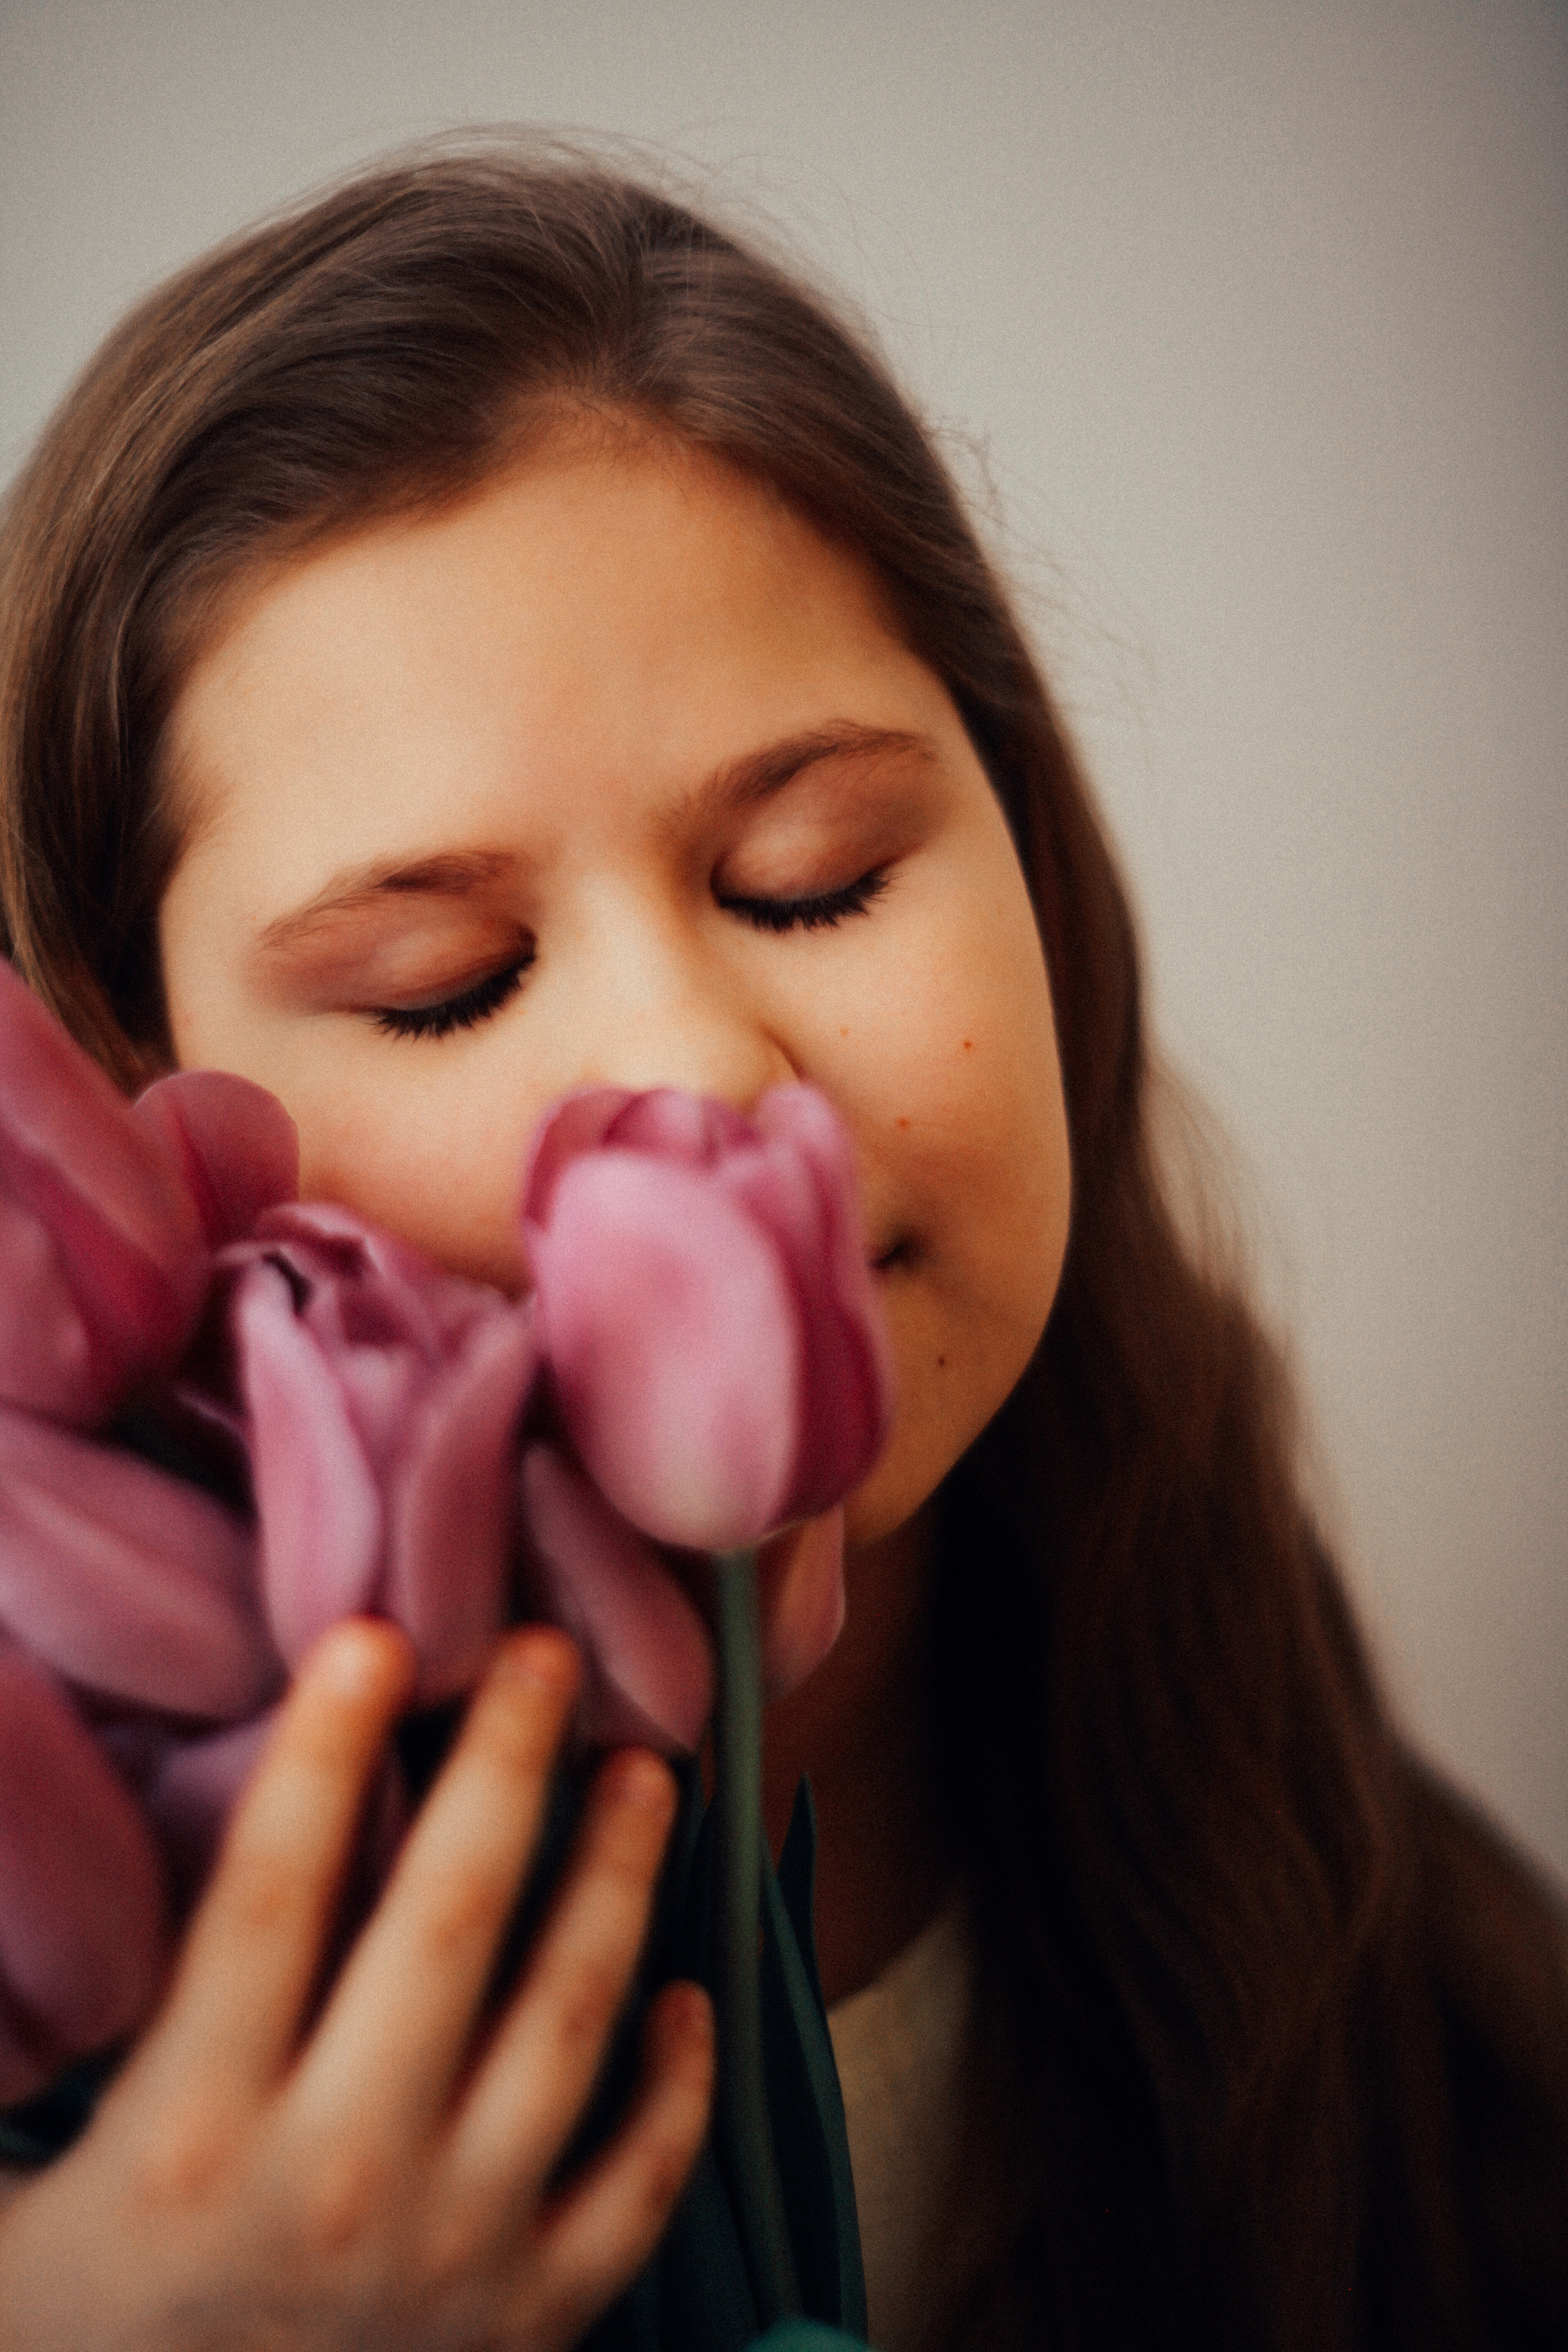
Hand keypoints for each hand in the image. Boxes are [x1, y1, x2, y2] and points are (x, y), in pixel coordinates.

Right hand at [0, 1621, 713, 2349]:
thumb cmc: (80, 2334)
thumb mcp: (10, 2207)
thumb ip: (37, 2041)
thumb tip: (27, 1873)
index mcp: (190, 2137)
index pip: (269, 1899)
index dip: (324, 1756)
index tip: (371, 1634)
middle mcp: (335, 2183)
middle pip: (448, 1926)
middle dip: (505, 1767)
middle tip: (541, 1649)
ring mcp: (455, 2254)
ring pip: (568, 2025)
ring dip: (619, 1882)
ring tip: (648, 1773)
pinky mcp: (533, 2319)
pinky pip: (639, 2184)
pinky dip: (678, 2086)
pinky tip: (691, 1993)